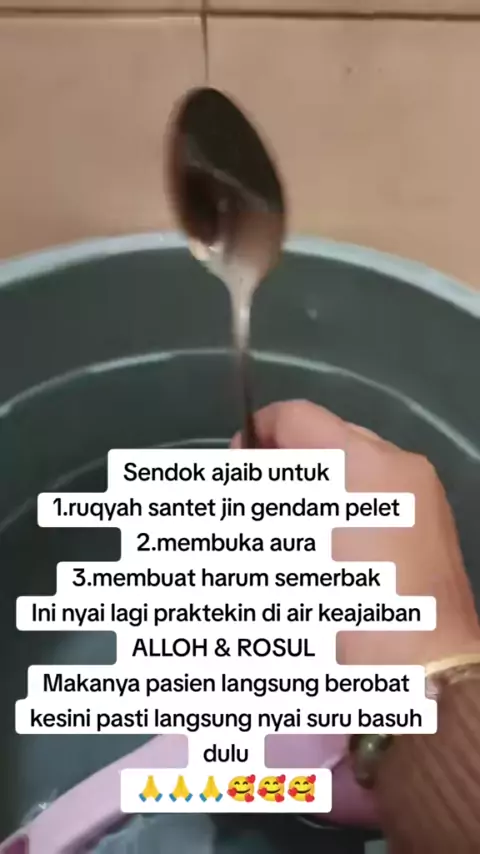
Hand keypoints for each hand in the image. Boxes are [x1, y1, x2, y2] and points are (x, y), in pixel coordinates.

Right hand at [232, 400, 479, 665]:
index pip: (297, 417)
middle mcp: (398, 465)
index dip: (259, 433)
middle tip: (259, 497)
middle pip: (326, 436)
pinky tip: (328, 538)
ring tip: (292, 522)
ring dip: (316, 482)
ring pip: (351, 463)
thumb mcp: (295, 549)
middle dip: (288, 460)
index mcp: (364, 464)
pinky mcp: (430, 519)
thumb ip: (265, 498)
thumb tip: (245, 468)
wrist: (421, 671)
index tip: (238, 465)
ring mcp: (420, 491)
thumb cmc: (349, 612)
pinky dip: (345, 501)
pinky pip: (375, 490)